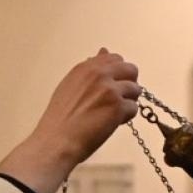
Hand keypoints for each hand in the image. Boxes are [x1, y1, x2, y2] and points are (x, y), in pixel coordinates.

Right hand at [0, 49, 141, 192]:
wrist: (56, 141)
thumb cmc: (60, 119)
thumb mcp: (70, 85)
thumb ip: (89, 70)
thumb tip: (103, 51)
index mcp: (86, 68)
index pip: (114, 58)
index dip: (118, 73)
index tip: (112, 86)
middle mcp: (99, 74)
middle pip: (131, 70)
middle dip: (128, 84)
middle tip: (117, 100)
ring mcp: (110, 90)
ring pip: (135, 90)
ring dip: (127, 102)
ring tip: (112, 114)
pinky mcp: (118, 107)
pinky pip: (134, 108)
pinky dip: (126, 117)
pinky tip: (111, 124)